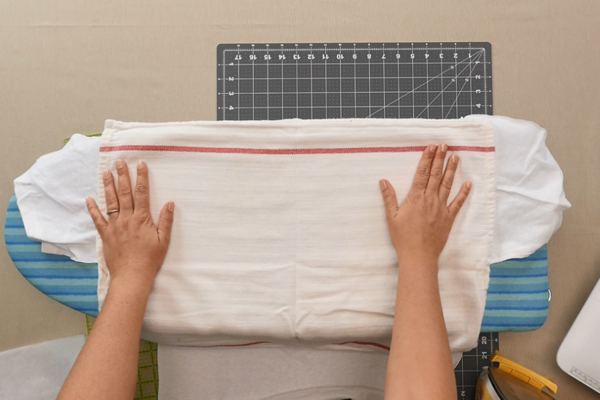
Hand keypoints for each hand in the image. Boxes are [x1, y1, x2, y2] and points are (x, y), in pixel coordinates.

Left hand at [86, 160, 174, 287]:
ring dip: (108, 186)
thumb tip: (170, 203)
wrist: (132, 276)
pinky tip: (89, 199)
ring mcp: (115, 226)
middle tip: (120, 162)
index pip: (142, 193)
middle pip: (124, 193)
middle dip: (123, 176)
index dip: (142, 177)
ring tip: (106, 173)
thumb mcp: (164, 240)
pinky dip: (93, 209)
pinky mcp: (106, 235)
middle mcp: (127, 219)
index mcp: (142, 219)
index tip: (141, 164)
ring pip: (111, 202)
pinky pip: (98, 219)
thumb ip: (166, 221)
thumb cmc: (150, 259)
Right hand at [379, 144, 470, 265]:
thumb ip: (389, 198)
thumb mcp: (391, 217)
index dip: (426, 159)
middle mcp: (430, 199)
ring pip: (447, 185)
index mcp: (415, 198)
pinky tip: (468, 183)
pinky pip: (458, 203)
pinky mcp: (448, 218)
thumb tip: (383, 181)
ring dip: (451, 170)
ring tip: (455, 157)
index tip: (430, 147)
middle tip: (444, 145)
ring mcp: (441, 208)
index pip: (422, 174)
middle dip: (439, 159)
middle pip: (435, 175)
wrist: (418, 255)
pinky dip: (463, 193)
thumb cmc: (403, 237)